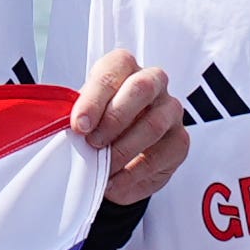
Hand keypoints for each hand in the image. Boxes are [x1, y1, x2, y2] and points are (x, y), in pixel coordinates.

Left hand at [73, 49, 185, 206]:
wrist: (119, 152)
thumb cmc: (98, 124)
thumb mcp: (84, 116)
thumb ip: (78, 117)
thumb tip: (69, 130)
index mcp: (124, 68)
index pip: (113, 71)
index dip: (94, 98)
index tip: (79, 125)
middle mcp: (153, 82)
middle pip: (141, 88)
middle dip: (113, 118)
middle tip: (93, 142)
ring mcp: (171, 111)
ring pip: (154, 124)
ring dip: (123, 149)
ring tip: (102, 166)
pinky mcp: (180, 141)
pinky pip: (160, 156)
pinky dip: (133, 173)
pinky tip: (114, 181)